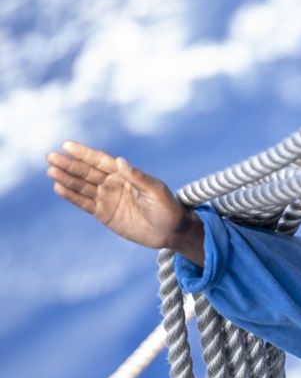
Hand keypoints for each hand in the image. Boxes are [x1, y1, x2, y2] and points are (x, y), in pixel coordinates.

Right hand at [46, 141, 204, 265]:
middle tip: (51, 157)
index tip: (66, 145)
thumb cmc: (168, 208)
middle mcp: (113, 183)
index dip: (84, 153)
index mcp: (125, 174)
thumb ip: (137, 177)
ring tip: (51, 171)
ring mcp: (107, 198)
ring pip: (83, 186)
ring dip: (67, 178)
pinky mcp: (104, 214)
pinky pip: (85, 203)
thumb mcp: (155, 191)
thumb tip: (119, 161)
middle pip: (87, 172)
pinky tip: (59, 188)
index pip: (100, 160)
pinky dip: (72, 196)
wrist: (171, 232)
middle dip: (69, 164)